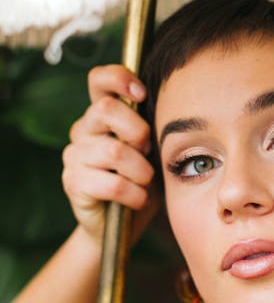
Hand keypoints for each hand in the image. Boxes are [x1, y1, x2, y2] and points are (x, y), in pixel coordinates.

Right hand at [62, 65, 158, 243]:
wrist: (125, 224)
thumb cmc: (145, 178)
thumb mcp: (155, 147)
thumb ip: (154, 125)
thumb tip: (171, 107)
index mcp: (102, 114)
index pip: (99, 79)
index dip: (120, 78)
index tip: (143, 94)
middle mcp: (83, 129)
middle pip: (106, 109)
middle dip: (138, 130)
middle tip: (149, 151)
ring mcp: (74, 155)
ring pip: (114, 151)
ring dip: (141, 171)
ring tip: (146, 182)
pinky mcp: (73, 183)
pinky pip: (112, 184)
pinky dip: (135, 194)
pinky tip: (139, 199)